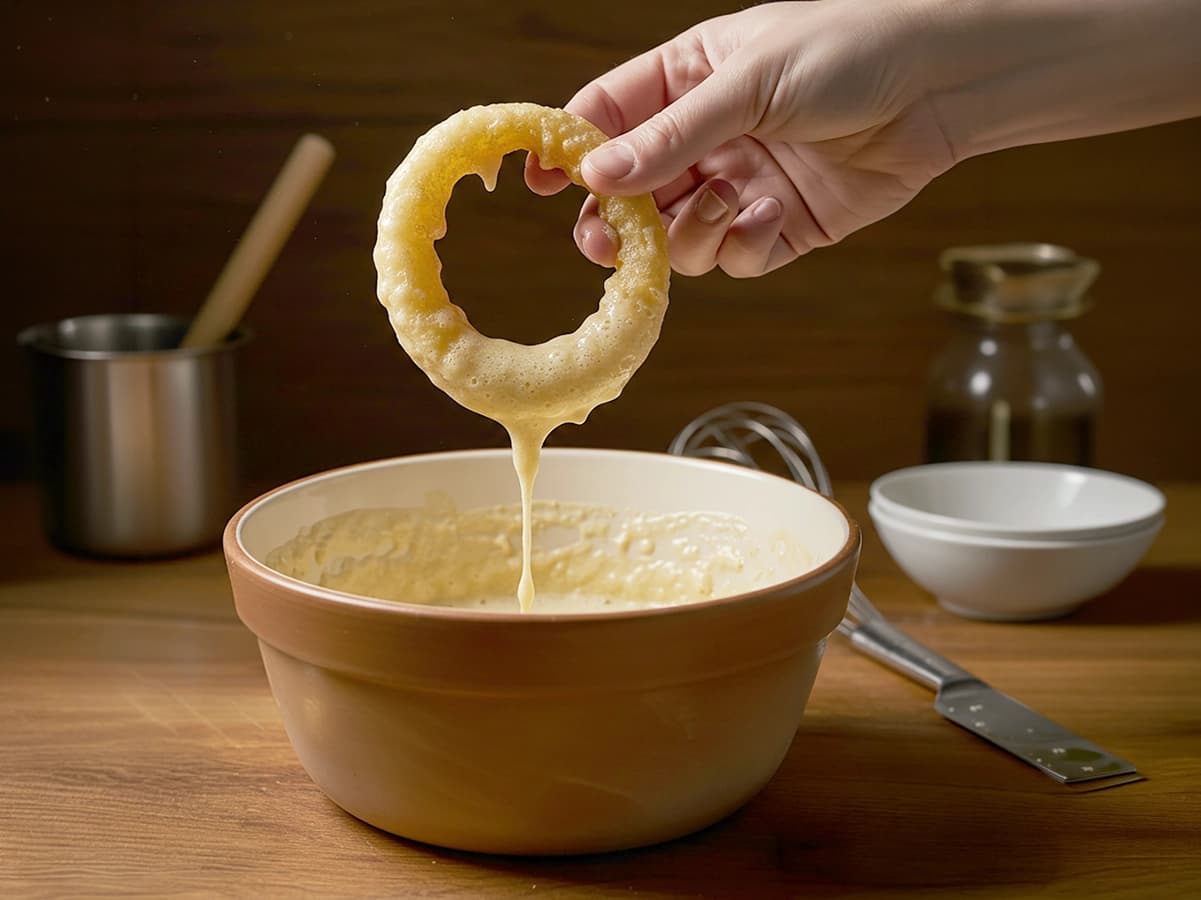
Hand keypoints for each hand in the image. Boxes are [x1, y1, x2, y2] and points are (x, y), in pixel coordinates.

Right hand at [525, 1, 955, 277]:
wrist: (943, 84)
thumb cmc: (849, 51)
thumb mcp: (748, 84)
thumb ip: (672, 136)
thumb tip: (596, 177)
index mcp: (686, 81)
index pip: (605, 118)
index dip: (568, 151)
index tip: (540, 182)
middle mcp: (706, 138)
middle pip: (631, 194)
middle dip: (618, 222)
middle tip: (613, 240)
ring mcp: (740, 185)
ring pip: (678, 237)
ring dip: (692, 233)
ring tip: (733, 201)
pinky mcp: (780, 228)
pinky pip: (735, 258)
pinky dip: (745, 245)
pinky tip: (774, 213)